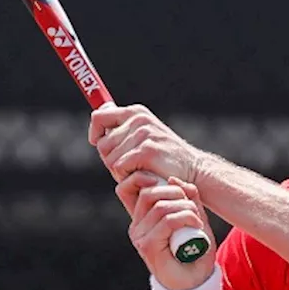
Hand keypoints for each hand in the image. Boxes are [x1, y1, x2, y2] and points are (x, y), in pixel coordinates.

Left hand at [89, 104, 204, 184]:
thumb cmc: (164, 157)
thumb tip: (97, 130)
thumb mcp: (145, 136)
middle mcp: (138, 120)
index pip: (99, 117)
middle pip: (102, 144)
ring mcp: (143, 134)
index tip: (97, 143)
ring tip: (136, 172)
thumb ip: (123, 132)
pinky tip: (141, 176)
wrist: (193, 169)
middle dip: (110, 159)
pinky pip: (119, 167)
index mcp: (136, 113)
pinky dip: (126, 176)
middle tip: (127, 167)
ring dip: (119, 171)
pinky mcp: (146, 151)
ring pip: (109, 158)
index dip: (95, 133)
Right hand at [115, 171, 217, 289]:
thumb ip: (187, 199)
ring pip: (159, 206)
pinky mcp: (148, 246)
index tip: (168, 180)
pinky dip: (186, 217)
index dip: (142, 176)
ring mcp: (140, 236)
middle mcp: (136, 225)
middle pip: (147, 192)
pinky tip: (196, 224)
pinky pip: (167, 221)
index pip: (127, 187)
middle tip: (192, 205)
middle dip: (174, 191)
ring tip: (197, 219)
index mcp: (142, 217)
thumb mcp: (194, 218)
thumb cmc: (194, 250)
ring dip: (185, 207)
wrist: (194, 282)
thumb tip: (174, 179)